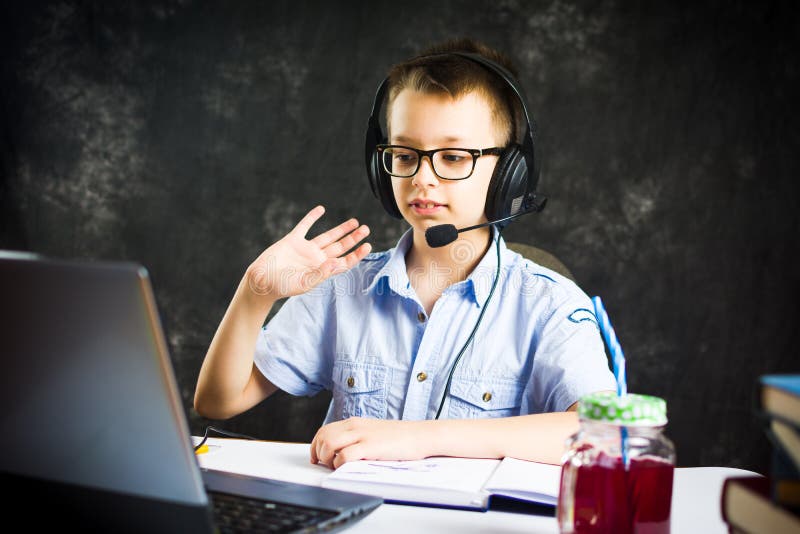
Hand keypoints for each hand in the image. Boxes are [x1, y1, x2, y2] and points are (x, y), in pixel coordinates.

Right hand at [246, 205, 370, 298]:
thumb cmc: (281, 287)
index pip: (344, 262)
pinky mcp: (293, 240)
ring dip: (341, 229)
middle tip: (366, 229)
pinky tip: (321, 209)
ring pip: (328, 236)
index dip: (356, 255)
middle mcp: (316, 259)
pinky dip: (312, 217)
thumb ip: (320, 273)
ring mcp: (306, 249)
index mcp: (322, 271)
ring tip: (355, 222)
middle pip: (340, 247)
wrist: (260, 281)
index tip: (367, 246)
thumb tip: (336, 262)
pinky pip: (305, 226)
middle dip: (353, 238)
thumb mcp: (303, 283)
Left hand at [310, 417, 429, 468]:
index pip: (324, 430)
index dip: (315, 445)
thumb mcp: (373, 431)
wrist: (419, 435)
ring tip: (335, 466)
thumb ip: (357, 436)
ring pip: (329, 444)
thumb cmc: (399, 437)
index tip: (316, 457)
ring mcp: (362, 435)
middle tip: (324, 464)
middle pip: (323, 436)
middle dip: (318, 452)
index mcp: (354, 422)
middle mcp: (355, 426)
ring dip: (327, 458)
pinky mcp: (370, 447)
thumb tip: (341, 449)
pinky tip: (346, 468)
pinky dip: (339, 464)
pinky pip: (344, 456)